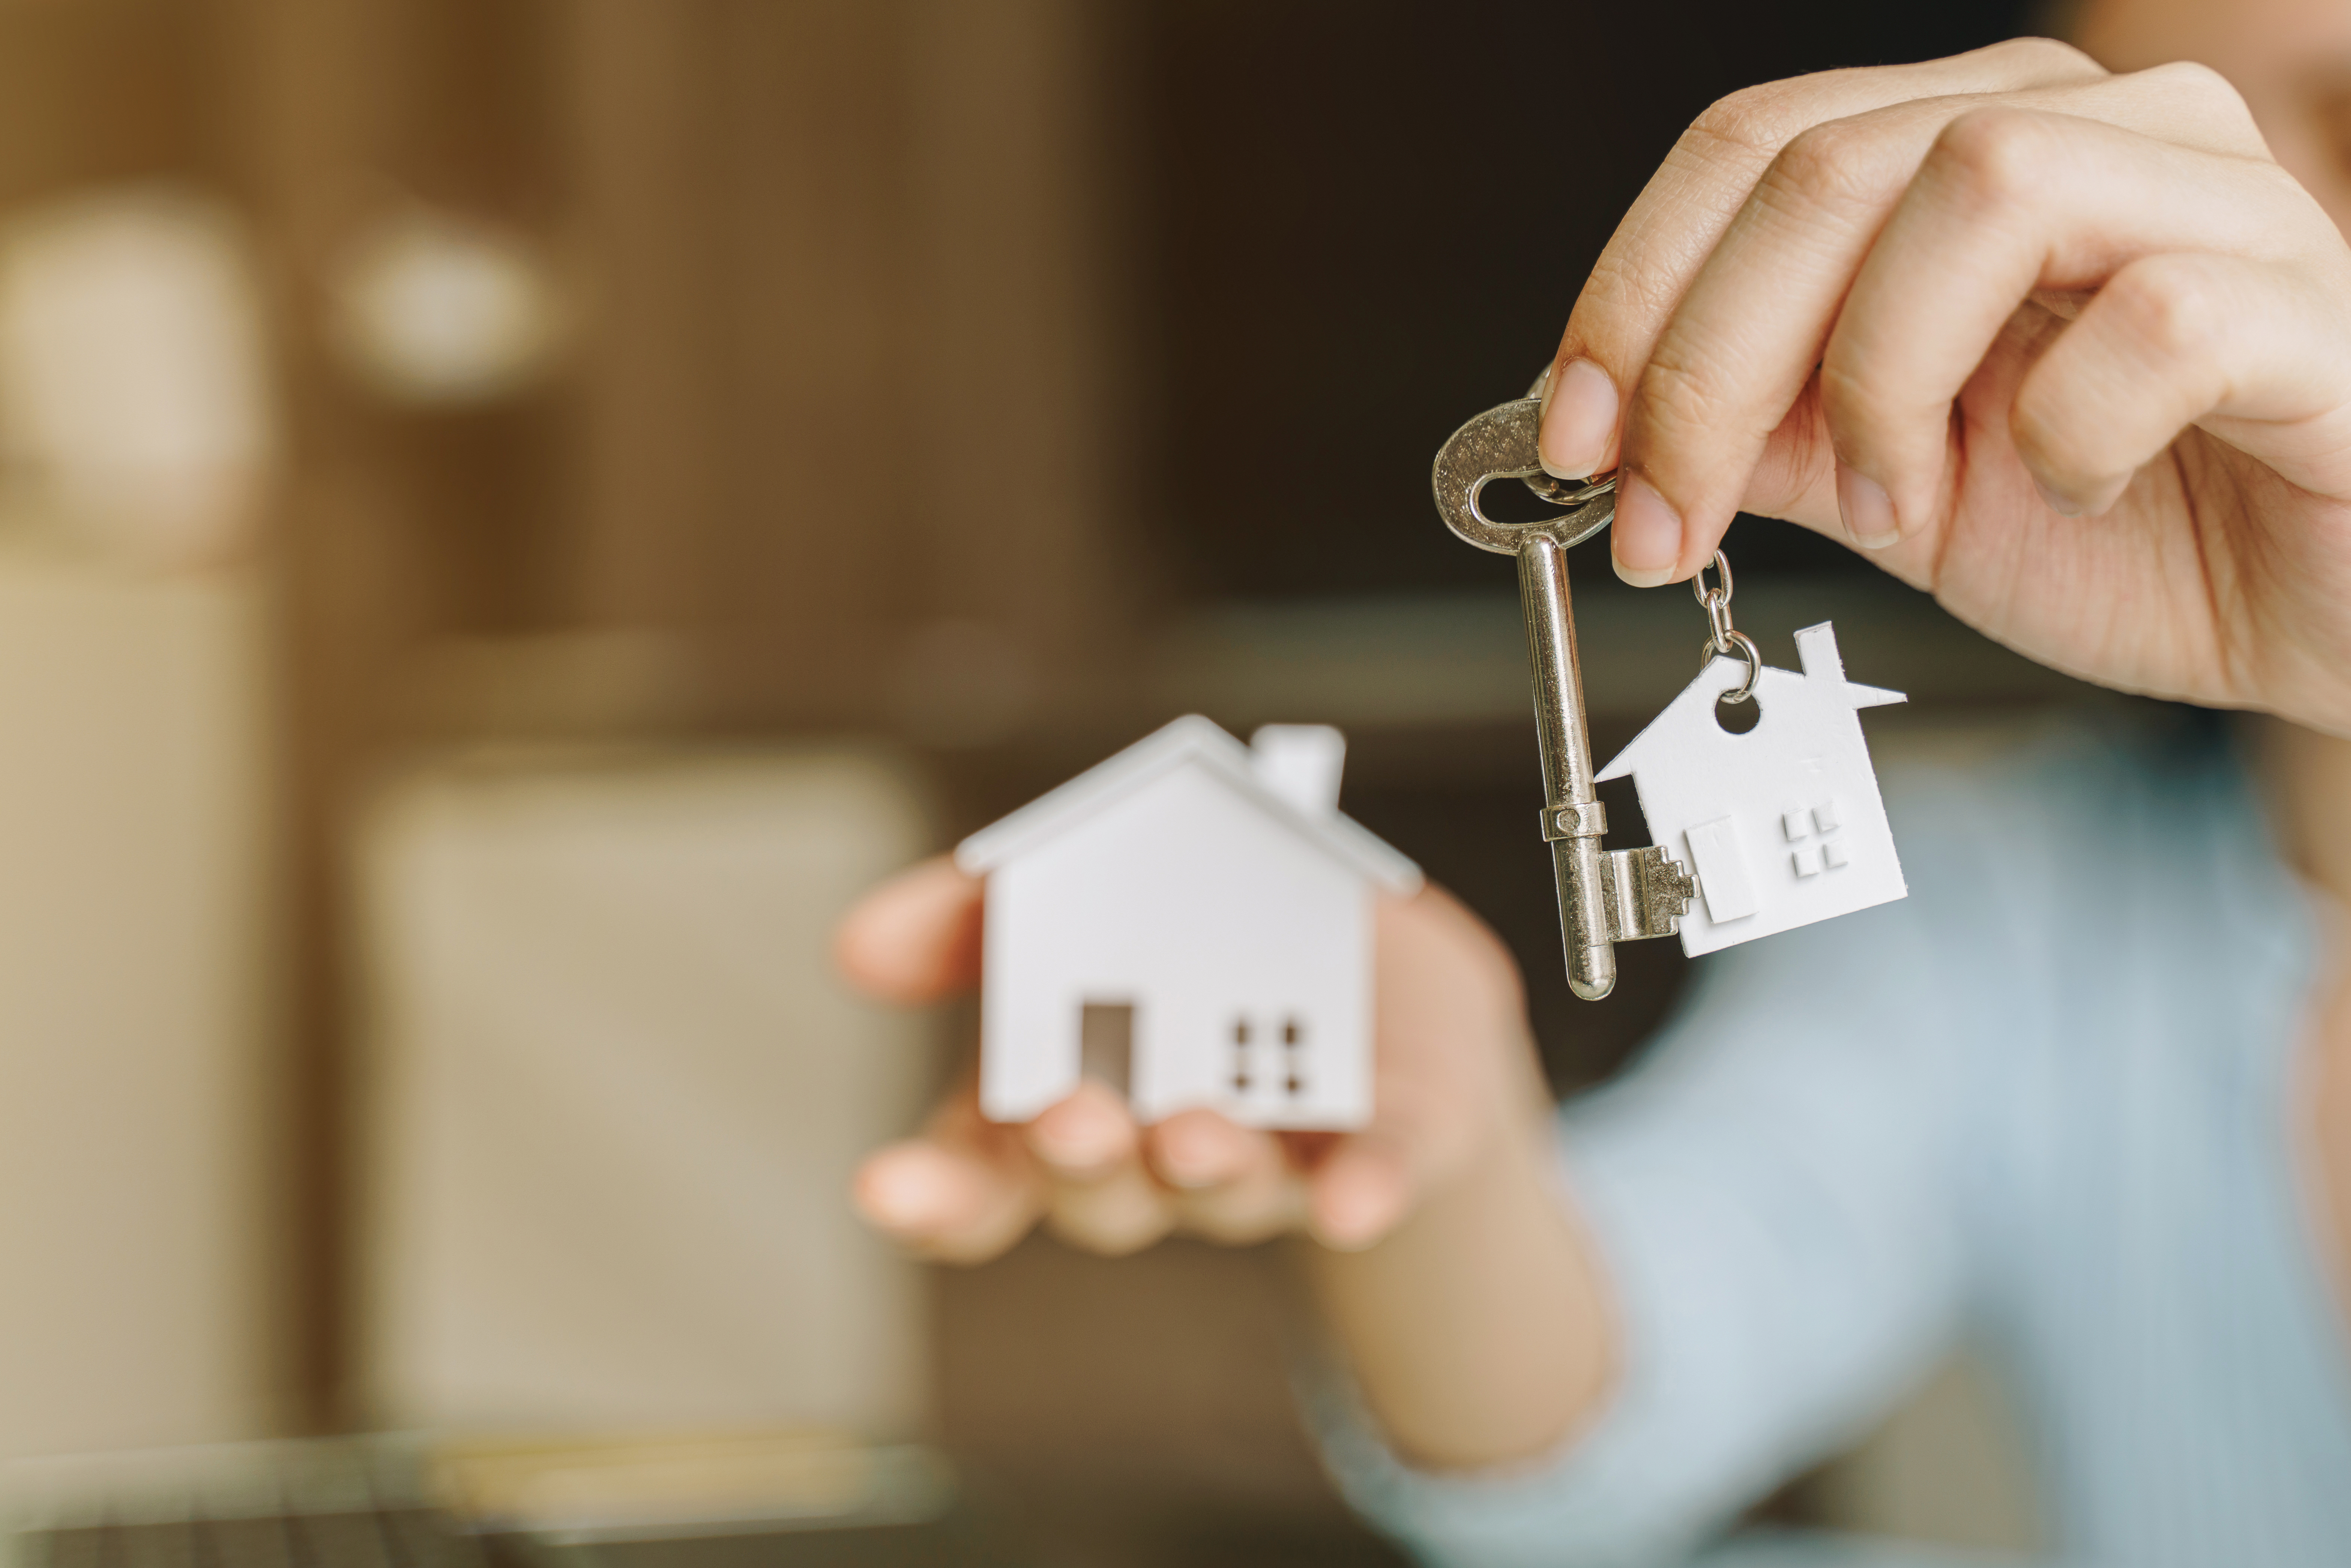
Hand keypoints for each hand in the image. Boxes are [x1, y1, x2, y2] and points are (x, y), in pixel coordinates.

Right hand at [835, 857, 1548, 1263]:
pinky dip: (1362, 1189)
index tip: (885, 1184)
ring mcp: (1276, 1161)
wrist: (1386, 965)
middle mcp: (1159, 1158)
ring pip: (1228, 1191)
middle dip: (1080, 1159)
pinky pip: (1374, 1176)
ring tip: (1191, 1132)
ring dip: (1205, 1167)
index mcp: (1068, 1104)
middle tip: (1065, 1117)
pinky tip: (1351, 1204)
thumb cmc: (1204, 932)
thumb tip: (854, 947)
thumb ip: (971, 915)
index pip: (981, 1176)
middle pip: (1101, 1195)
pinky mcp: (1390, 1144)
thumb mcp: (1078, 892)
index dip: (934, 1191)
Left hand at [1535, 38, 2350, 734]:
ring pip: (1980, 187)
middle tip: (1678, 516)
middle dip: (1709, 362)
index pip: (1753, 148)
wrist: (2312, 610)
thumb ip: (1762, 435)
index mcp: (1973, 149)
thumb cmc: (2130, 529)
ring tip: (1894, 500)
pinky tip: (2068, 492)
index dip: (1632, 292)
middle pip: (1830, 166)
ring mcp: (2214, 201)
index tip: (1575, 435)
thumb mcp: (1889, 486)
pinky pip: (2154, 315)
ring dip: (1881, 376)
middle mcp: (2091, 134)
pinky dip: (2065, 427)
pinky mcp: (2308, 305)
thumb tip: (1613, 429)